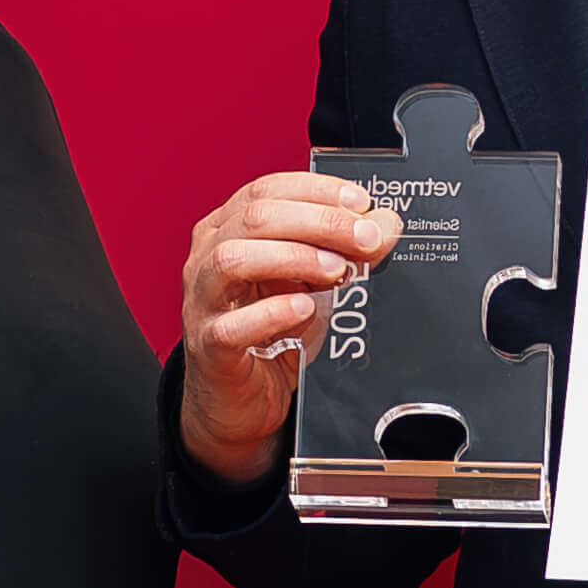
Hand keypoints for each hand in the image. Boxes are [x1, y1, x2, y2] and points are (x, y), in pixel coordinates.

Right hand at [179, 172, 400, 482]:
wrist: (244, 397)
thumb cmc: (272, 332)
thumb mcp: (314, 283)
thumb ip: (346, 250)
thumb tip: (385, 224)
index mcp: (228, 228)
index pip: (267, 190)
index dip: (316, 191)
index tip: (360, 202)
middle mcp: (208, 257)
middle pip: (255, 218)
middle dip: (319, 222)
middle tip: (365, 239)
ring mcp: (203, 301)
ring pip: (233, 260)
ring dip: (293, 258)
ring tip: (336, 271)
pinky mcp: (209, 345)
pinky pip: (232, 325)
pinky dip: (272, 313)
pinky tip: (304, 310)